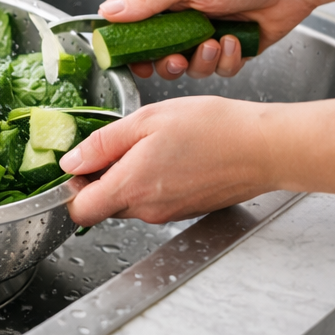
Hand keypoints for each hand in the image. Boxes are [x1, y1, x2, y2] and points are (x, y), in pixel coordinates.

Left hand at [60, 95, 334, 224]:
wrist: (264, 149)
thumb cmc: (213, 129)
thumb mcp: (147, 120)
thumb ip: (103, 143)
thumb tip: (71, 161)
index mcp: (131, 187)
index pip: (78, 211)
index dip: (72, 187)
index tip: (81, 163)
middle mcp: (147, 210)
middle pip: (104, 205)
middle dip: (103, 178)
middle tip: (122, 143)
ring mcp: (168, 214)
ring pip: (131, 201)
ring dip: (132, 176)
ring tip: (155, 144)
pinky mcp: (186, 210)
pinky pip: (156, 200)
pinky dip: (156, 180)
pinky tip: (176, 155)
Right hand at [99, 0, 334, 80]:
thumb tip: (109, 13)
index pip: (126, 22)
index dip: (124, 44)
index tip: (130, 58)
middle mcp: (178, 16)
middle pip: (153, 55)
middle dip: (166, 63)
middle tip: (177, 58)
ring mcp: (201, 35)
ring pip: (186, 68)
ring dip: (201, 61)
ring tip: (216, 42)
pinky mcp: (226, 51)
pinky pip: (216, 71)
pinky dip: (226, 61)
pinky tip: (235, 41)